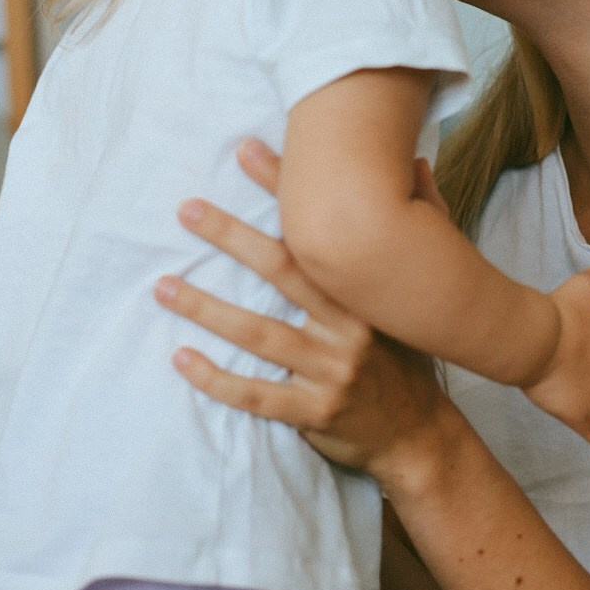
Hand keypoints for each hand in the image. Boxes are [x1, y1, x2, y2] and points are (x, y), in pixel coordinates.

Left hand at [154, 139, 452, 489]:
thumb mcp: (422, 291)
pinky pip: (257, 396)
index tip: (245, 151)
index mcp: (368, 293)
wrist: (420, 438)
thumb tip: (414, 162)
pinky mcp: (316, 412)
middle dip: (232, 237)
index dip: (284, 188)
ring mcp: (332, 373)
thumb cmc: (411, 358)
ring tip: (164, 288)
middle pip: (282, 272)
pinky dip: (216, 380)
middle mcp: (350, 328)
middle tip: (188, 210)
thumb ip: (425, 222)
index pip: (318, 231)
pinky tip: (182, 360)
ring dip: (207, 309)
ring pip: (259, 336)